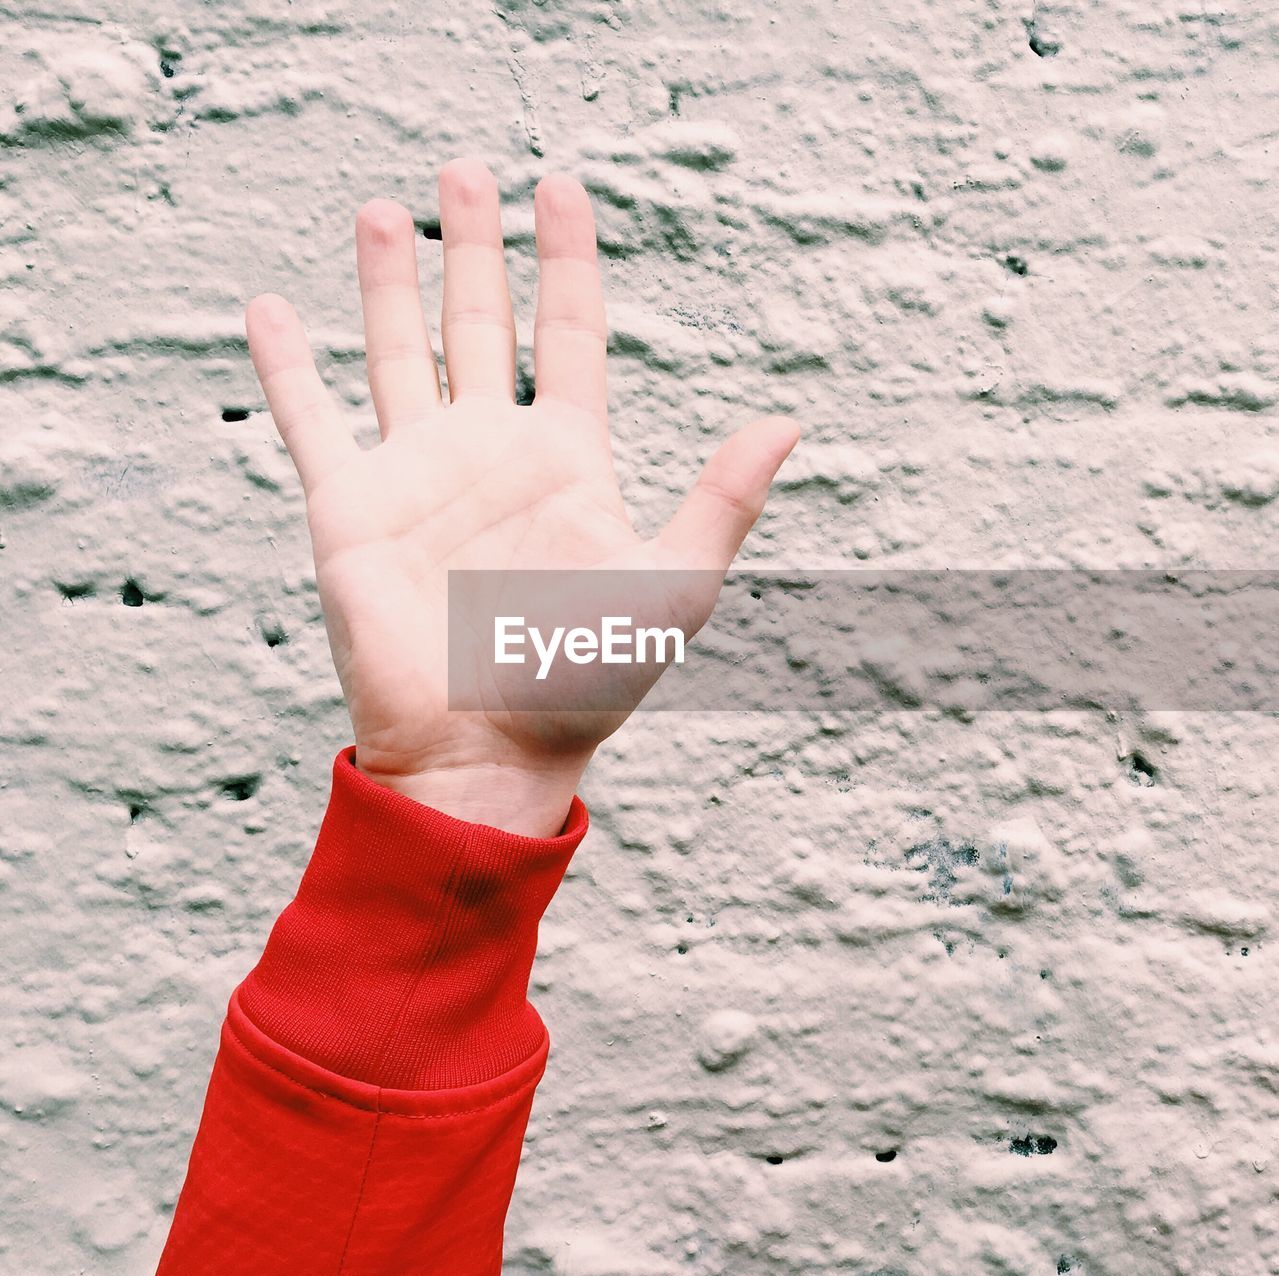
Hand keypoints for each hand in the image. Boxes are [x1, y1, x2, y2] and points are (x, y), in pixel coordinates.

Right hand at [245, 158, 798, 834]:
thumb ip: (723, 502)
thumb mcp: (672, 587)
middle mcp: (491, 453)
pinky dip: (287, 368)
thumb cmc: (583, 684)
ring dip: (390, 282)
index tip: (562, 189)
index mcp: (567, 460)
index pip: (567, 334)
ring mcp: (419, 475)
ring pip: (398, 353)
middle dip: (476, 249)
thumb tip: (789, 421)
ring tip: (387, 210)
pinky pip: (311, 421)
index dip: (568, 261)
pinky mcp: (351, 510)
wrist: (487, 755)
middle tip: (467, 173)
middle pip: (481, 324)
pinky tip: (270, 311)